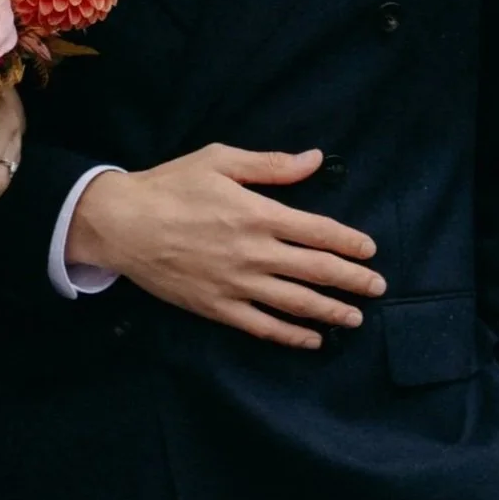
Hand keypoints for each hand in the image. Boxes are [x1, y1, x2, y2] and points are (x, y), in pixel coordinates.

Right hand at [66, 146, 384, 347]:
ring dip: (331, 311)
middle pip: (317, 270)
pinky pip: (263, 326)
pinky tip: (311, 340)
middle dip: (353, 280)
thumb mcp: (219, 160)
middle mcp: (254, 252)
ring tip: (354, 317)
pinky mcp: (217, 307)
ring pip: (297, 303)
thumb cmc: (169, 186)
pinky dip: (291, 335)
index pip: (318, 230)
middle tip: (377, 287)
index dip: (349, 242)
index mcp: (258, 213)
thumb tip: (314, 159)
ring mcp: (237, 284)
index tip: (369, 250)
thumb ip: (270, 164)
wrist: (121, 224)